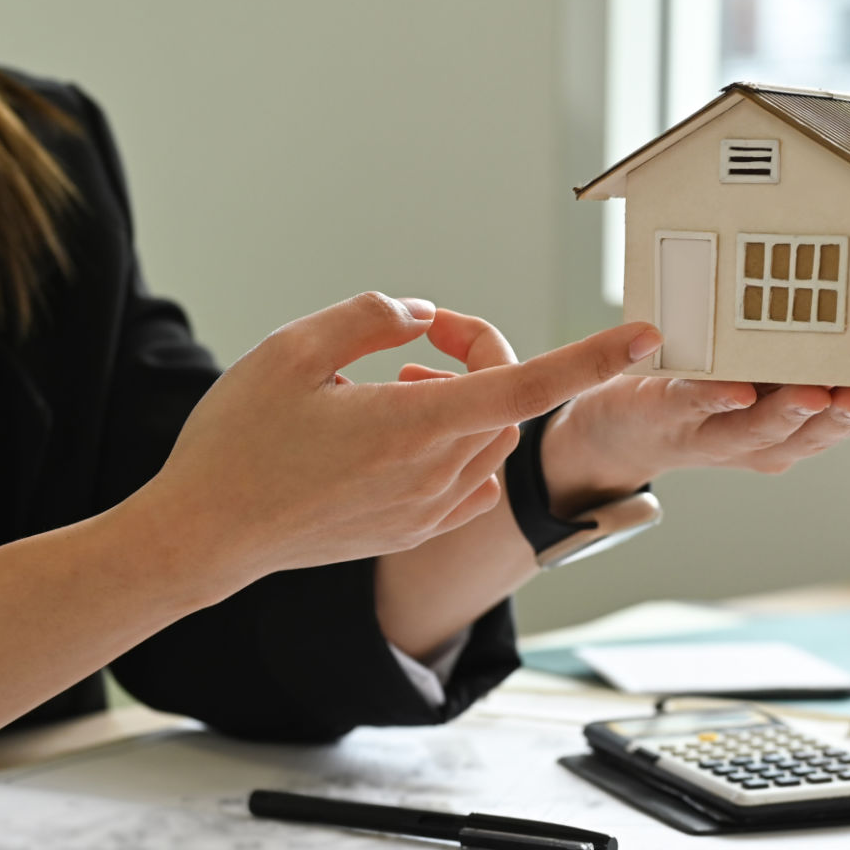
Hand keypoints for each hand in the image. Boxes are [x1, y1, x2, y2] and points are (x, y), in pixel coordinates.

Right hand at [147, 293, 658, 581]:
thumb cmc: (238, 442)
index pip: (527, 385)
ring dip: (467, 400)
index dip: (591, 357)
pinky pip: (468, 480)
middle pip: (506, 403)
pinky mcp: (412, 531)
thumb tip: (420, 314)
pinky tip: (403, 431)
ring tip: (397, 381)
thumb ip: (368, 317)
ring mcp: (426, 511)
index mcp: (410, 425)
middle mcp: (432, 475)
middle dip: (482, 356)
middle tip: (417, 336)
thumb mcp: (292, 350)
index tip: (643, 335)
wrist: (206, 535)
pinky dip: (457, 445)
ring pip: (490, 442)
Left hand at [538, 376, 849, 515]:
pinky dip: (712, 396)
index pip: (841, 424)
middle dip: (842, 418)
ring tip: (814, 396)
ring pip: (753, 430)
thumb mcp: (762, 383)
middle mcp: (753, 441)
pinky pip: (691, 404)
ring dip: (786, 414)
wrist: (618, 429)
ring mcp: (708, 430)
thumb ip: (804, 367)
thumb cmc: (700, 400)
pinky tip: (734, 387)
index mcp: (785, 430)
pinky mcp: (664, 411)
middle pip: (806, 435)